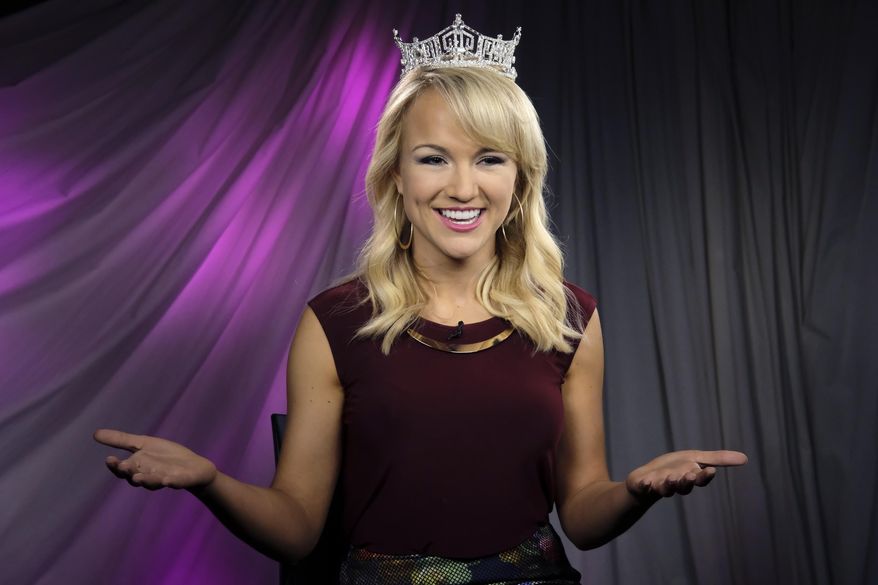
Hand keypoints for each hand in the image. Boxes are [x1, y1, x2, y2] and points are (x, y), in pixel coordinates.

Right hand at [94, 429, 216, 490]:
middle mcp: (149, 476)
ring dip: (146, 480)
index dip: (116, 467)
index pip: (123, 470)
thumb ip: (121, 440)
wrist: (193, 466)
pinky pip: (176, 483)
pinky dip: (172, 482)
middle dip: (129, 473)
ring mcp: (165, 479)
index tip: (110, 459)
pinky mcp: (182, 480)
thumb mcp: (143, 444)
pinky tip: (168, 481)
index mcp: (138, 468)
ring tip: (139, 478)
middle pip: (136, 477)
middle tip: (123, 467)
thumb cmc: (165, 456)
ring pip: (153, 482)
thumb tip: (94, 433)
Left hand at [626, 449, 747, 502]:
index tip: (710, 470)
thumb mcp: (695, 459)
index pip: (700, 479)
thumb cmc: (674, 468)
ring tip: (670, 478)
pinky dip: (645, 485)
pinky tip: (646, 482)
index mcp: (689, 477)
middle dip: (687, 481)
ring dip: (669, 484)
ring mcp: (659, 486)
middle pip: (684, 486)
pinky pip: (644, 487)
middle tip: (690, 475)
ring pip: (666, 489)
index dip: (704, 476)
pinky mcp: (643, 485)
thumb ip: (718, 459)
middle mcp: (676, 484)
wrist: (647, 477)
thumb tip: (746, 458)